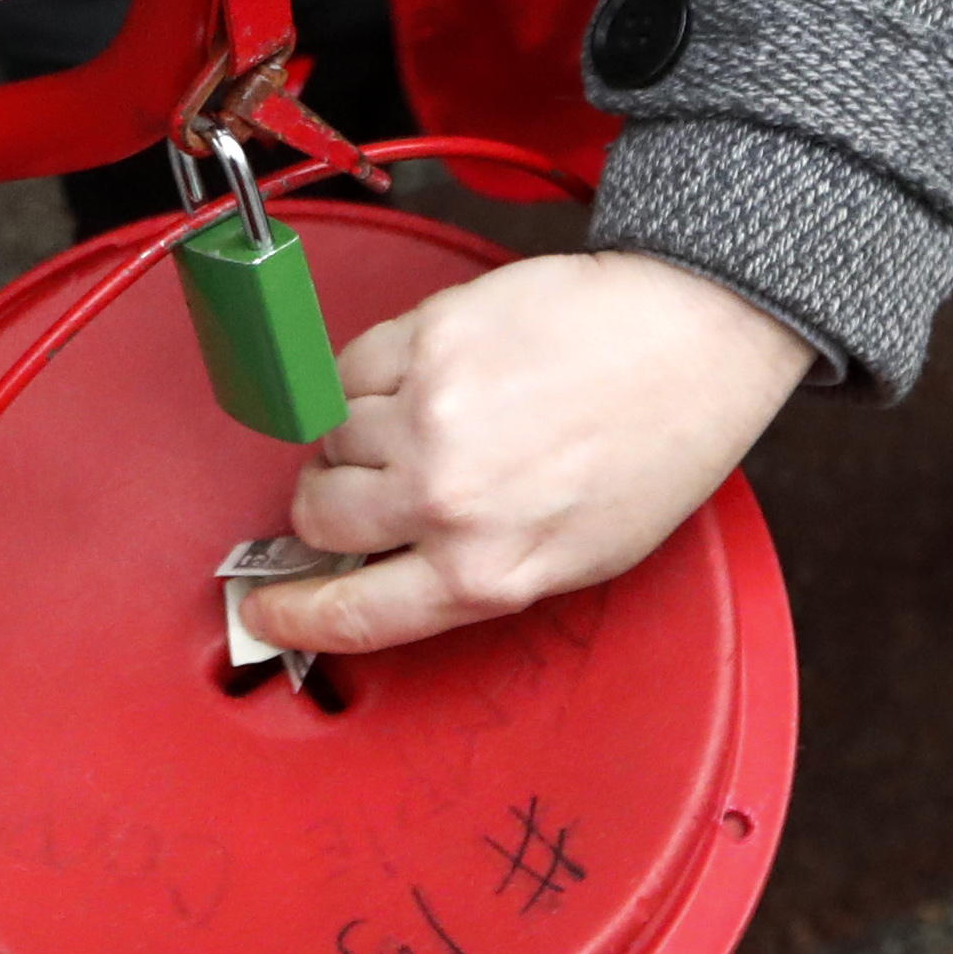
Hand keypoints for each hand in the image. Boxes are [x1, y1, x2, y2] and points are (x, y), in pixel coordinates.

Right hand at [239, 249, 814, 657]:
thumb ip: (475, 572)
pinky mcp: (425, 339)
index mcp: (487, 572)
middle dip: (325, 506)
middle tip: (360, 487)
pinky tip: (425, 374)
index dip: (290, 616)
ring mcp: (429, 415)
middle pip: (319, 515)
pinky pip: (349, 369)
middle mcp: (447, 501)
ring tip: (424, 419)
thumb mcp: (577, 557)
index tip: (262, 608)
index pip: (351, 615)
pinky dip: (369, 374)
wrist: (690, 337)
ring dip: (355, 433)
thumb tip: (384, 571)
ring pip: (328, 437)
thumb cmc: (653, 445)